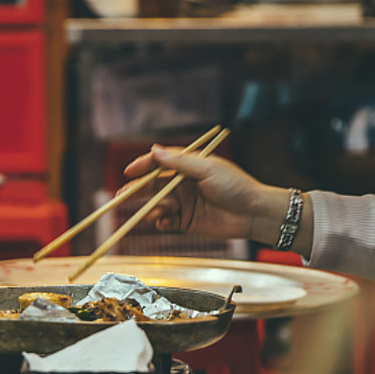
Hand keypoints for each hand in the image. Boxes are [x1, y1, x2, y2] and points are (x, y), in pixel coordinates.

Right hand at [121, 146, 286, 241]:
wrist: (253, 213)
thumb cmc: (235, 186)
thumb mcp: (207, 169)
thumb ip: (179, 162)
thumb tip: (154, 150)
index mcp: (188, 166)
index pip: (159, 163)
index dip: (142, 166)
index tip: (128, 172)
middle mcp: (184, 183)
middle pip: (153, 186)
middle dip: (137, 191)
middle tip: (121, 197)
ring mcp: (185, 203)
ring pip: (158, 205)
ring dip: (152, 209)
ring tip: (154, 212)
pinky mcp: (187, 222)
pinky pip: (167, 222)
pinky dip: (162, 222)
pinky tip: (164, 222)